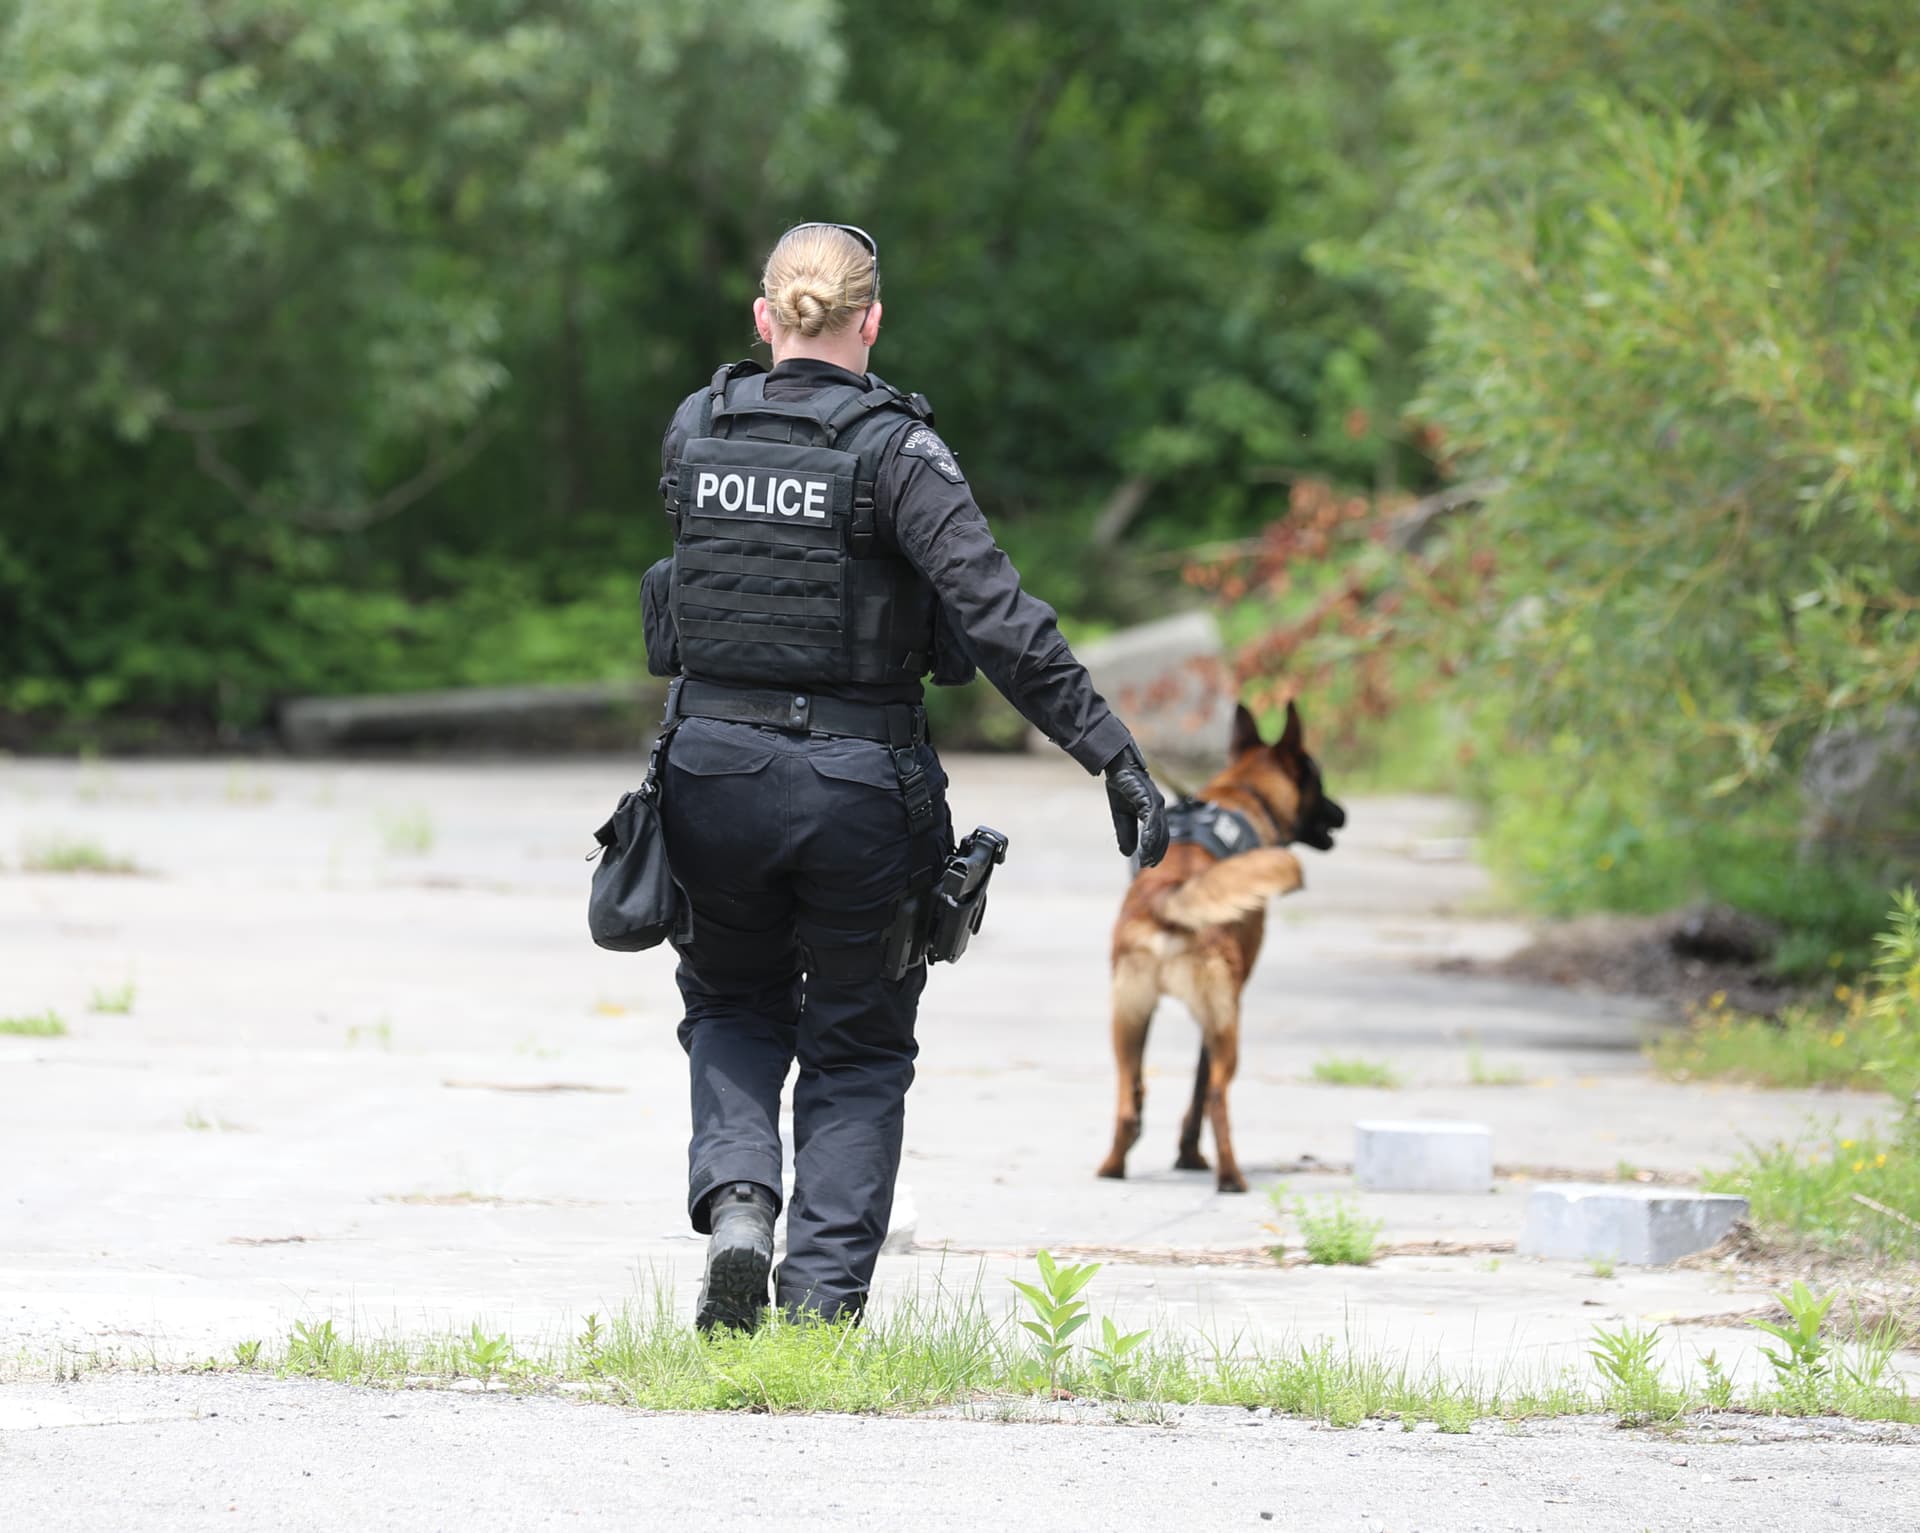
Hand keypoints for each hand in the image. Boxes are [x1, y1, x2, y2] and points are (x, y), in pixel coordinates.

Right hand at [1103, 744, 1168, 866]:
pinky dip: (1149, 835)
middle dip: (1157, 852)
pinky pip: (1151, 821)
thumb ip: (1126, 833)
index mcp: (1154, 811)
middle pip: (1162, 835)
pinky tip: (1145, 845)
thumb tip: (1128, 853)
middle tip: (1149, 865)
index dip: (1155, 849)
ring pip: (1159, 830)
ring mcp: (1156, 803)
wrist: (1118, 767)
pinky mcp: (1150, 799)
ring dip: (1153, 847)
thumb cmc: (1121, 787)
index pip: (1159, 835)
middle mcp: (1159, 808)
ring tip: (1146, 860)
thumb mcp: (1121, 815)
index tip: (1149, 863)